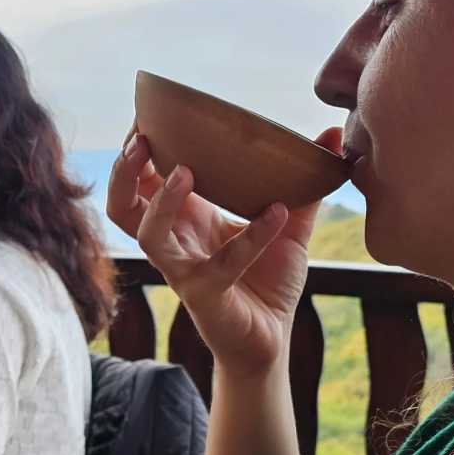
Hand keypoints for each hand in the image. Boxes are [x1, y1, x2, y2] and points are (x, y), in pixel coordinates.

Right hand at [107, 129, 339, 378]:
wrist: (272, 340)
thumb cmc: (268, 282)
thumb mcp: (289, 223)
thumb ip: (305, 180)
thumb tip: (332, 133)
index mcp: (185, 219)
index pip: (142, 179)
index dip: (137, 150)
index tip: (150, 114)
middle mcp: (175, 242)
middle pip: (122, 206)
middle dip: (124, 172)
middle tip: (142, 140)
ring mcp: (184, 270)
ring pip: (147, 235)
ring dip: (159, 201)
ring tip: (185, 171)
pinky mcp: (205, 295)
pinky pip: (219, 265)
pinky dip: (251, 238)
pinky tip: (279, 215)